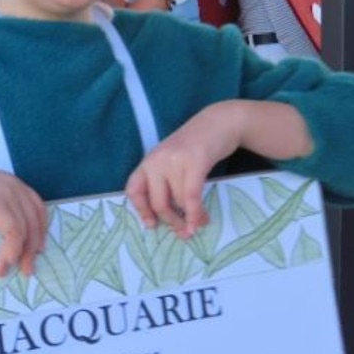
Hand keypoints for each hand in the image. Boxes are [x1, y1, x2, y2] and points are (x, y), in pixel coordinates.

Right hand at [0, 162, 46, 275]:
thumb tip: (6, 232)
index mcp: (11, 181)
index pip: (38, 207)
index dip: (41, 229)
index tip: (38, 249)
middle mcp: (12, 184)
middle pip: (36, 219)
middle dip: (35, 246)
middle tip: (29, 268)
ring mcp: (5, 192)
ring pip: (26, 228)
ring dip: (22, 253)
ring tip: (15, 271)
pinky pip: (12, 231)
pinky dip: (11, 250)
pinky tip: (4, 264)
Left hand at [126, 100, 312, 235]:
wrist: (220, 121)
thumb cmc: (197, 145)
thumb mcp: (173, 161)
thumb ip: (166, 182)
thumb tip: (168, 216)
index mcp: (148, 161)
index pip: (133, 190)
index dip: (141, 211)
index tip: (152, 225)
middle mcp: (156, 160)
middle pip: (157, 203)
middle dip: (172, 222)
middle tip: (183, 232)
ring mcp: (174, 160)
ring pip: (178, 202)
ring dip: (191, 219)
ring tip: (201, 223)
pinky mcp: (194, 162)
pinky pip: (191, 197)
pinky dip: (196, 214)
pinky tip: (202, 221)